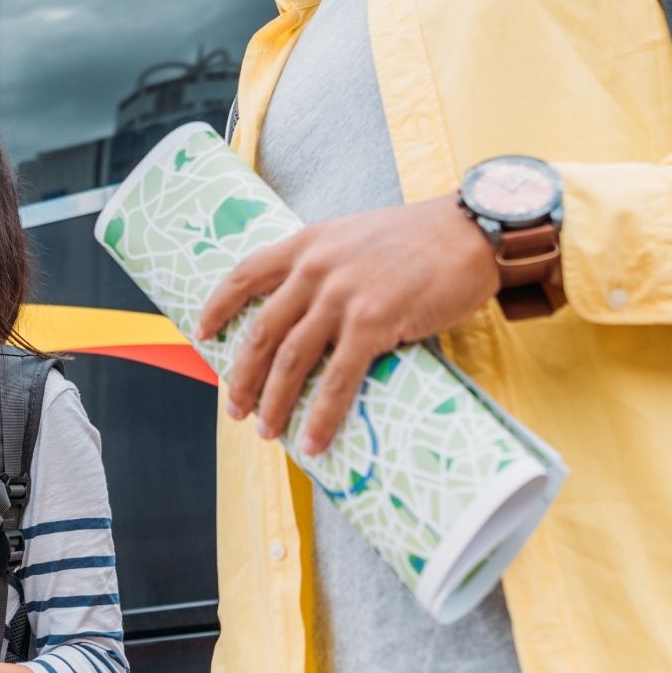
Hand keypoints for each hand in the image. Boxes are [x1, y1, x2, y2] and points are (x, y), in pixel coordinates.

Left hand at [195, 196, 499, 455]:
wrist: (470, 232)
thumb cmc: (421, 238)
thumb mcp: (356, 237)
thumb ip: (328, 267)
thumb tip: (312, 314)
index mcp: (308, 244)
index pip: (245, 275)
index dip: (218, 307)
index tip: (201, 333)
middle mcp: (315, 269)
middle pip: (261, 331)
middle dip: (241, 376)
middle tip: (234, 408)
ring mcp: (342, 297)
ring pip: (290, 360)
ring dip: (274, 402)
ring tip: (266, 431)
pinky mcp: (372, 323)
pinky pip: (336, 380)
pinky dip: (321, 416)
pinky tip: (313, 441)